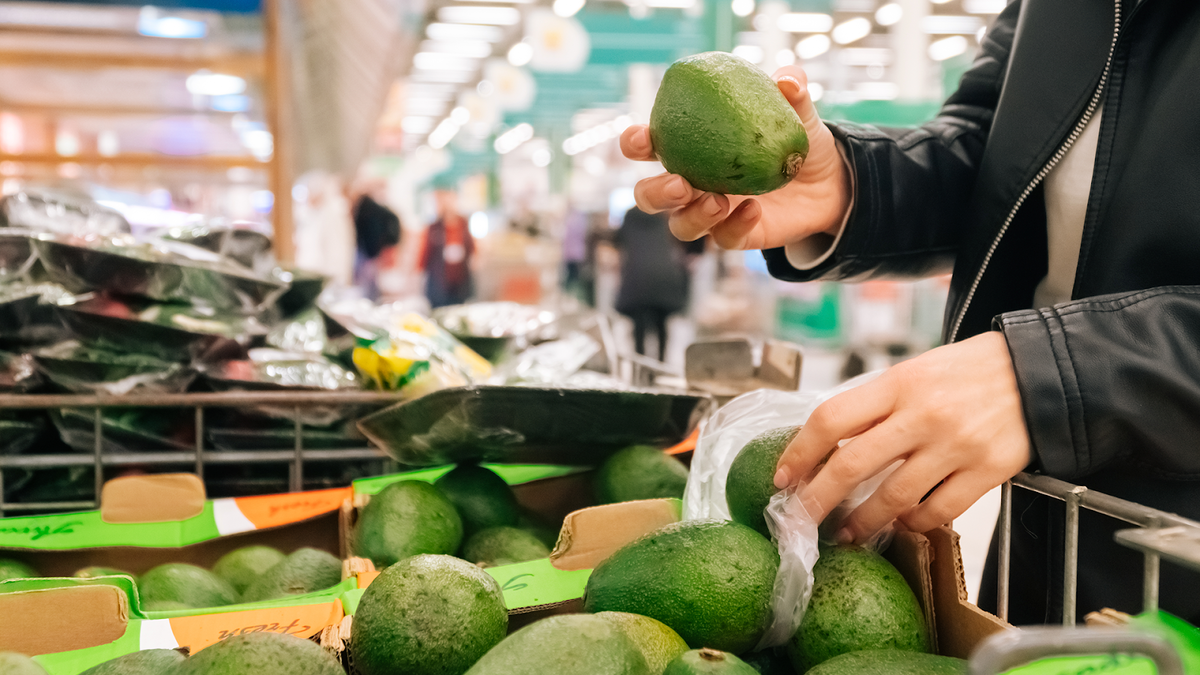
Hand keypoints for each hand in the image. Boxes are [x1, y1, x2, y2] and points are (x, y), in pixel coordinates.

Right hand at [619, 65, 851, 249]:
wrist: (827, 182)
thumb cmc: (794, 139)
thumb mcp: (797, 112)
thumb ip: (791, 91)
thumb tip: (787, 81)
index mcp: (688, 147)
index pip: (648, 146)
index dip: (635, 143)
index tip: (642, 138)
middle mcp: (691, 184)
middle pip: (649, 195)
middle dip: (655, 192)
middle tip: (680, 183)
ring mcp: (710, 213)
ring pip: (680, 225)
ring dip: (692, 216)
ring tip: (718, 201)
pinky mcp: (734, 236)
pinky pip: (723, 238)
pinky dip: (734, 225)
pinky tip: (753, 210)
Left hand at [773, 332, 1031, 543]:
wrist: (1038, 371)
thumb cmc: (967, 371)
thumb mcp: (913, 372)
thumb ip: (876, 404)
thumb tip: (829, 445)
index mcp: (897, 383)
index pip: (832, 419)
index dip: (799, 452)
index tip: (783, 477)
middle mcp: (922, 414)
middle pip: (852, 465)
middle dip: (817, 500)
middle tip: (799, 520)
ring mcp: (955, 445)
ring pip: (893, 498)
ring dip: (863, 523)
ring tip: (847, 533)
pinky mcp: (987, 471)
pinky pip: (939, 511)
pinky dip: (914, 523)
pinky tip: (902, 524)